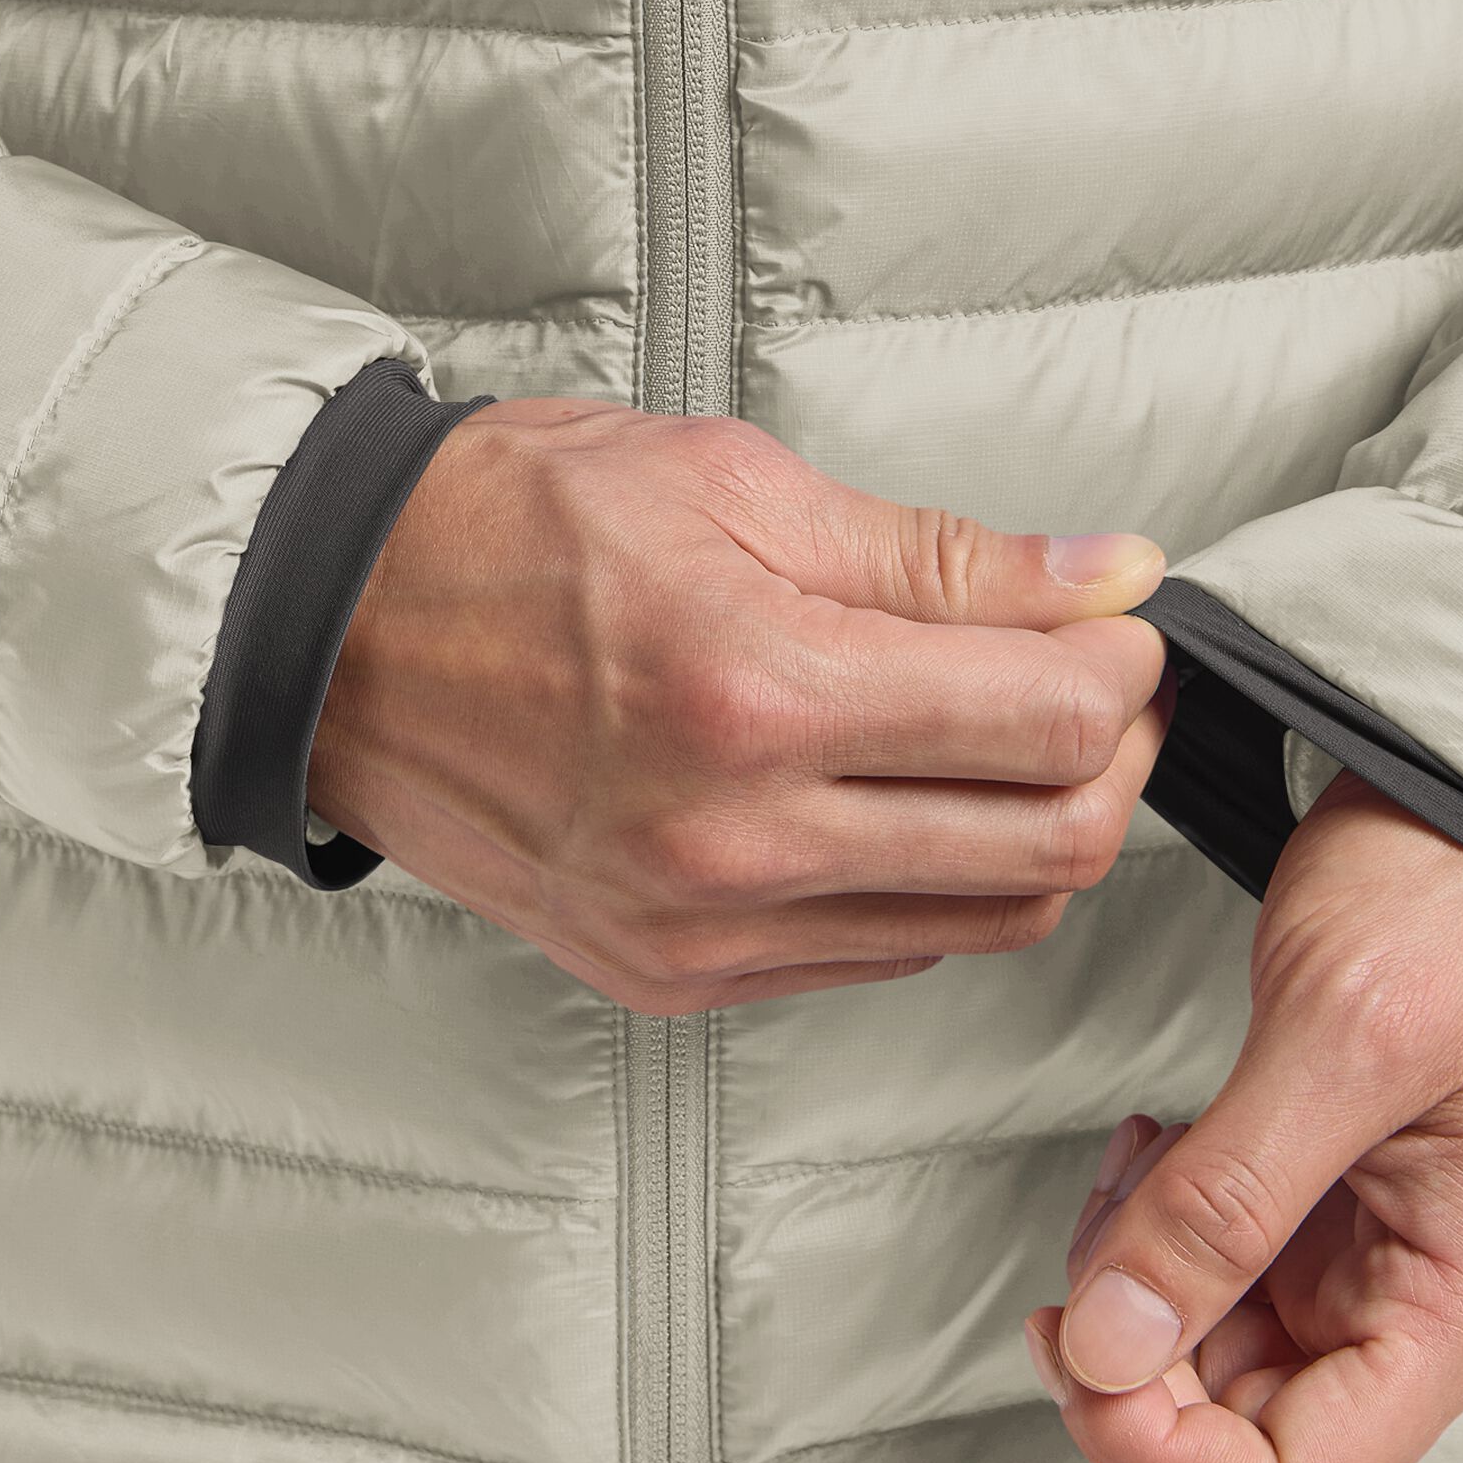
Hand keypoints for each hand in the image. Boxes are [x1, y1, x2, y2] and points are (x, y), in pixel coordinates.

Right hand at [309, 397, 1170, 1012]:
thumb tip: (1102, 580)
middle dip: (1110, 754)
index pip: (1051, 723)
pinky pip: (883, 954)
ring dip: (1035, 826)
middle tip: (1089, 678)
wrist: (338, 637)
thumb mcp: (733, 486)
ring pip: (985, 921)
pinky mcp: (678, 975)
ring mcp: (705, 928)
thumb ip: (940, 557)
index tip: (1113, 619)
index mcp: (755, 692)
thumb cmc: (508, 532)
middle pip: (1049, 845)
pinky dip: (935, 883)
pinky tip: (903, 800)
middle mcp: (735, 839)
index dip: (1124, 665)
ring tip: (1001, 734)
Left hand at [1024, 769, 1462, 1462]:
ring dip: (1143, 1287)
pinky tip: (1161, 1149)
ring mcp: (1385, 1262)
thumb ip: (1222, 1205)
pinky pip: (1227, 1277)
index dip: (1161, 1452)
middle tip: (1097, 1246)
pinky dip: (1166, 1228)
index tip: (1083, 1350)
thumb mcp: (1337, 1037)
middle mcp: (1433, 1307)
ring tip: (1136, 1169)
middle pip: (1243, 1443)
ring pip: (1219, 1362)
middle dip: (1139, 1365)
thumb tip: (1115, 1343)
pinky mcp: (1342, 1209)